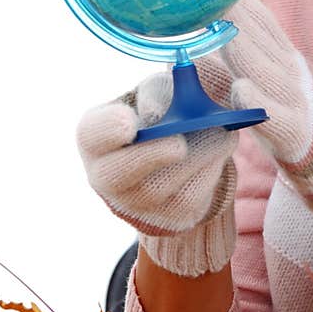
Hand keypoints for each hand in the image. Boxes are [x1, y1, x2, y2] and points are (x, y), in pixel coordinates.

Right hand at [76, 70, 238, 277]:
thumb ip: (157, 93)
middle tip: (178, 143)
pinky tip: (220, 150)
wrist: (181, 157)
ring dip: (194, 159)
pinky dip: (209, 172)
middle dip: (150, 156)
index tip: (130, 123)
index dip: (108, 130)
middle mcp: (105, 174)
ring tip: (220, 134)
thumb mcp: (158, 92)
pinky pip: (188, 201)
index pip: (92, 134)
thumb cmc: (161, 114)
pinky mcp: (166, 219)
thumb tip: (156, 111)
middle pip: (117, 174)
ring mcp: (133, 203)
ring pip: (159, 189)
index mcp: (96, 136)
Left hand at [220, 0, 312, 289]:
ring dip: (242, 47)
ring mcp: (295, 103)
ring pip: (265, 70)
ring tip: (219, 26)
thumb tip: (194, 49)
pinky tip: (241, 89)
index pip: (262, 23)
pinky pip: (275, 117)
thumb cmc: (291, 121)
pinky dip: (259, 103)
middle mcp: (292, 75)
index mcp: (285, 60)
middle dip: (236, 13)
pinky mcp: (294, 135)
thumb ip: (240, 65)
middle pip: (261, 38)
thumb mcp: (269, 86)